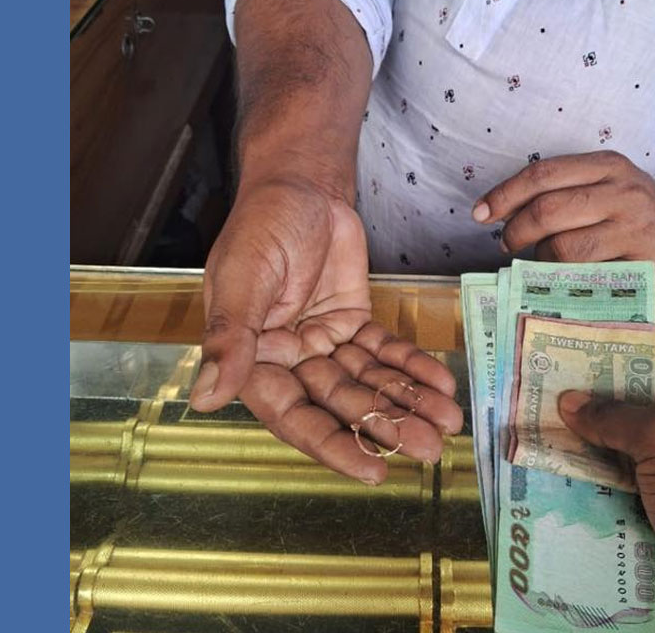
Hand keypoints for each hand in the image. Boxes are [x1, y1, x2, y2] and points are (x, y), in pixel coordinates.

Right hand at [189, 177, 462, 483]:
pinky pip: (386, 353)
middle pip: (341, 405)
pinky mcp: (353, 323)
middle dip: (387, 425)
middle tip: (430, 445)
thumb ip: (230, 337)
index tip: (374, 471)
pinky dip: (414, 368)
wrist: (300, 183)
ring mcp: (324, 343)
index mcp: (253, 359)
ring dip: (408, 403)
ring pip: (369, 384)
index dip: (333, 445)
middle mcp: (289, 360)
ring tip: (448, 422)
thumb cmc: (261, 223)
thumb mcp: (243, 276)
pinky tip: (443, 386)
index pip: (294, 416)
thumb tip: (206, 398)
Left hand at [473, 151, 654, 284]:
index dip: (505, 195)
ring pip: (564, 250)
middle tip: (508, 244)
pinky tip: (566, 281)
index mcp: (609, 165)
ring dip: (541, 261)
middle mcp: (625, 193)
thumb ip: (562, 190)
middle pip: (548, 211)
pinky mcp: (648, 267)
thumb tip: (499, 215)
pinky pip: (589, 281)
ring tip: (546, 262)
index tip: (482, 213)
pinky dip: (567, 284)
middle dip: (516, 232)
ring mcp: (638, 231)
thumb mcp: (606, 183)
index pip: (544, 174)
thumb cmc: (633, 212)